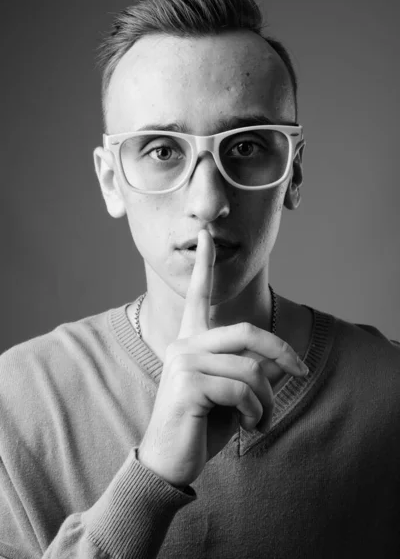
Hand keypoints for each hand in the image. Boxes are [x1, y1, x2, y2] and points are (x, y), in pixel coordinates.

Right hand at [138, 230, 307, 488]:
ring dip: (267, 400)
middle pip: (247, 332)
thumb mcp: (234, 395)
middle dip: (282, 352)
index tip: (206, 234)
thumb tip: (282, 362)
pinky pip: (241, 390)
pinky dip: (255, 412)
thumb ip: (254, 372)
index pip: (198, 295)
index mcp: (191, 340)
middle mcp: (184, 343)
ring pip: (250, 368)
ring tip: (259, 420)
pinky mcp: (187, 383)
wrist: (170, 459)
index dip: (204, 264)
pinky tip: (247, 426)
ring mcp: (183, 361)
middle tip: (302, 372)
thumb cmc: (201, 425)